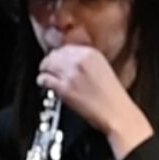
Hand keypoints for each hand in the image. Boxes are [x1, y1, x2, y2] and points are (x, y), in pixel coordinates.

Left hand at [38, 44, 153, 157]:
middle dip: (50, 62)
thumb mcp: (102, 68)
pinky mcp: (64, 88)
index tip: (57, 59)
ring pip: (47, 65)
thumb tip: (68, 59)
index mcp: (91, 53)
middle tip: (49, 68)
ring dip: (44, 70)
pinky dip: (42, 82)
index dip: (59, 54)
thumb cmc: (111, 95)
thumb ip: (86, 61)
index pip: (66, 47)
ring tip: (46, 76)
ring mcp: (71, 74)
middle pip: (54, 54)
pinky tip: (46, 85)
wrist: (116, 112)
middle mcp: (80, 60)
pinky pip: (44, 79)